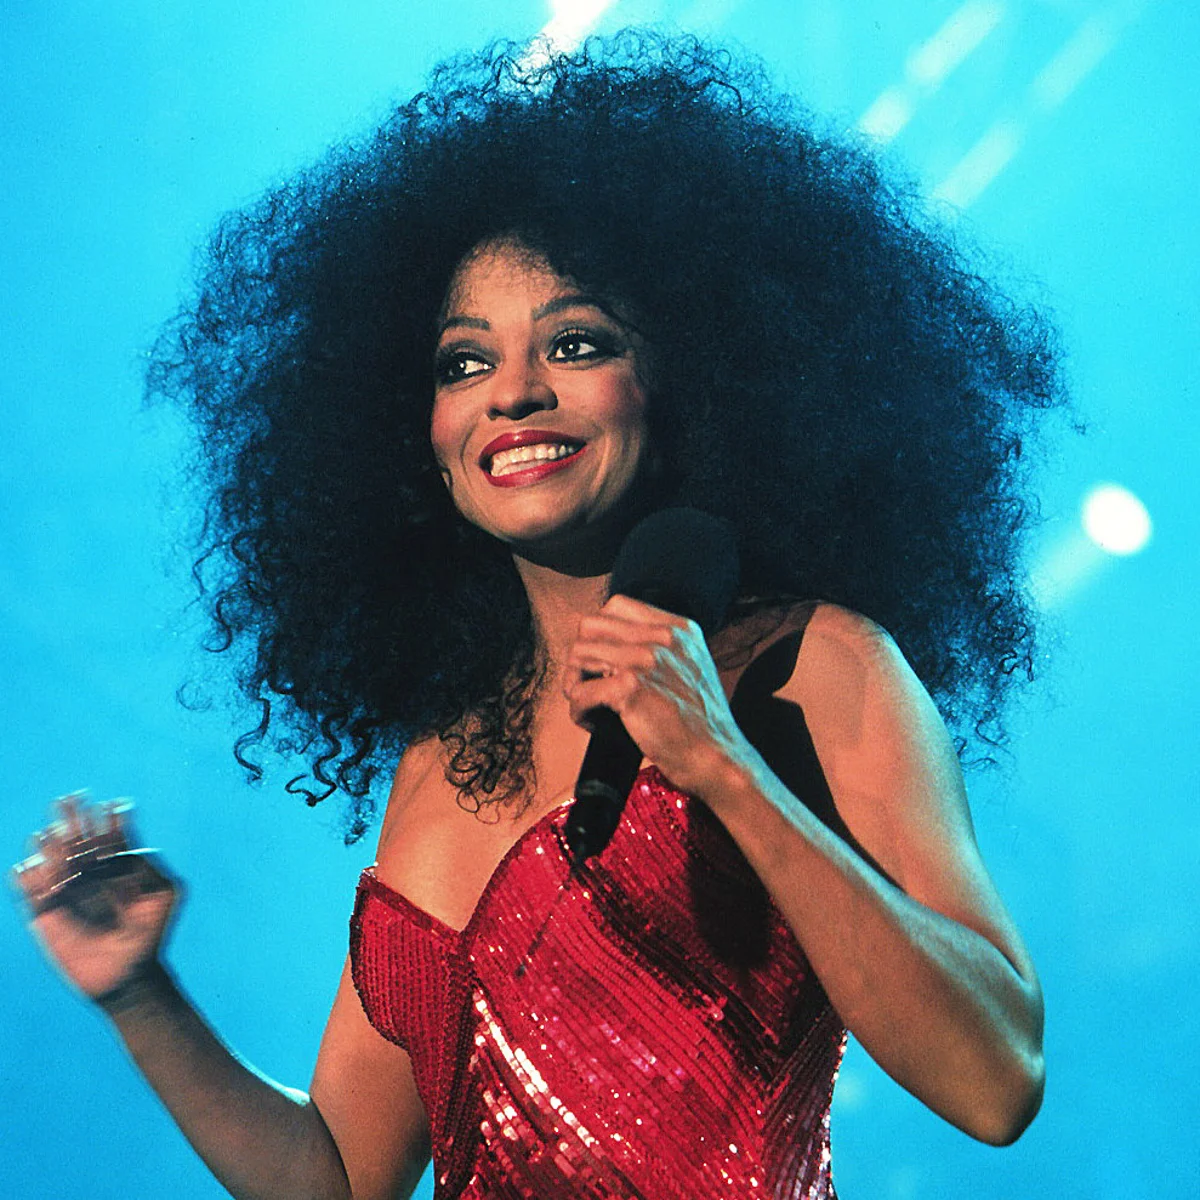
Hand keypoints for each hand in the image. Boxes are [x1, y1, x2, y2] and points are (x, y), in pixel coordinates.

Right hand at [11, 794, 178, 1008]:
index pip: (109, 836)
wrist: (129, 973)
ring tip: (53, 833)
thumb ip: (151, 867)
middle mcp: (89, 875)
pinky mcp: (45, 915)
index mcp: (116, 867)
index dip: (109, 818)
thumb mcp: (164, 894)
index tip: (110, 805)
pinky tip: (30, 865)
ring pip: (53, 860)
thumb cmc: (151, 933)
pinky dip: (27, 878)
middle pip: (77, 840)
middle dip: (73, 818)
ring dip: (51, 844)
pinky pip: (30, 892)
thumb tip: (132, 847)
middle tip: (69, 799)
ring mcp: (66, 893)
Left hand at [564, 594, 753, 802]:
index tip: (602, 660)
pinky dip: (579, 710)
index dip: (600, 634)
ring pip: (578, 654)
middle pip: (590, 626)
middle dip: (581, 655)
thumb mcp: (693, 667)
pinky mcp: (630, 688)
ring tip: (589, 706)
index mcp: (679, 628)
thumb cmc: (702, 724)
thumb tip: (608, 647)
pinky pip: (580, 692)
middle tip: (588, 683)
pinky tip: (593, 723)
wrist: (717, 759)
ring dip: (575, 683)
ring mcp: (646, 660)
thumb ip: (660, 649)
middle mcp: (663, 637)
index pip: (617, 605)